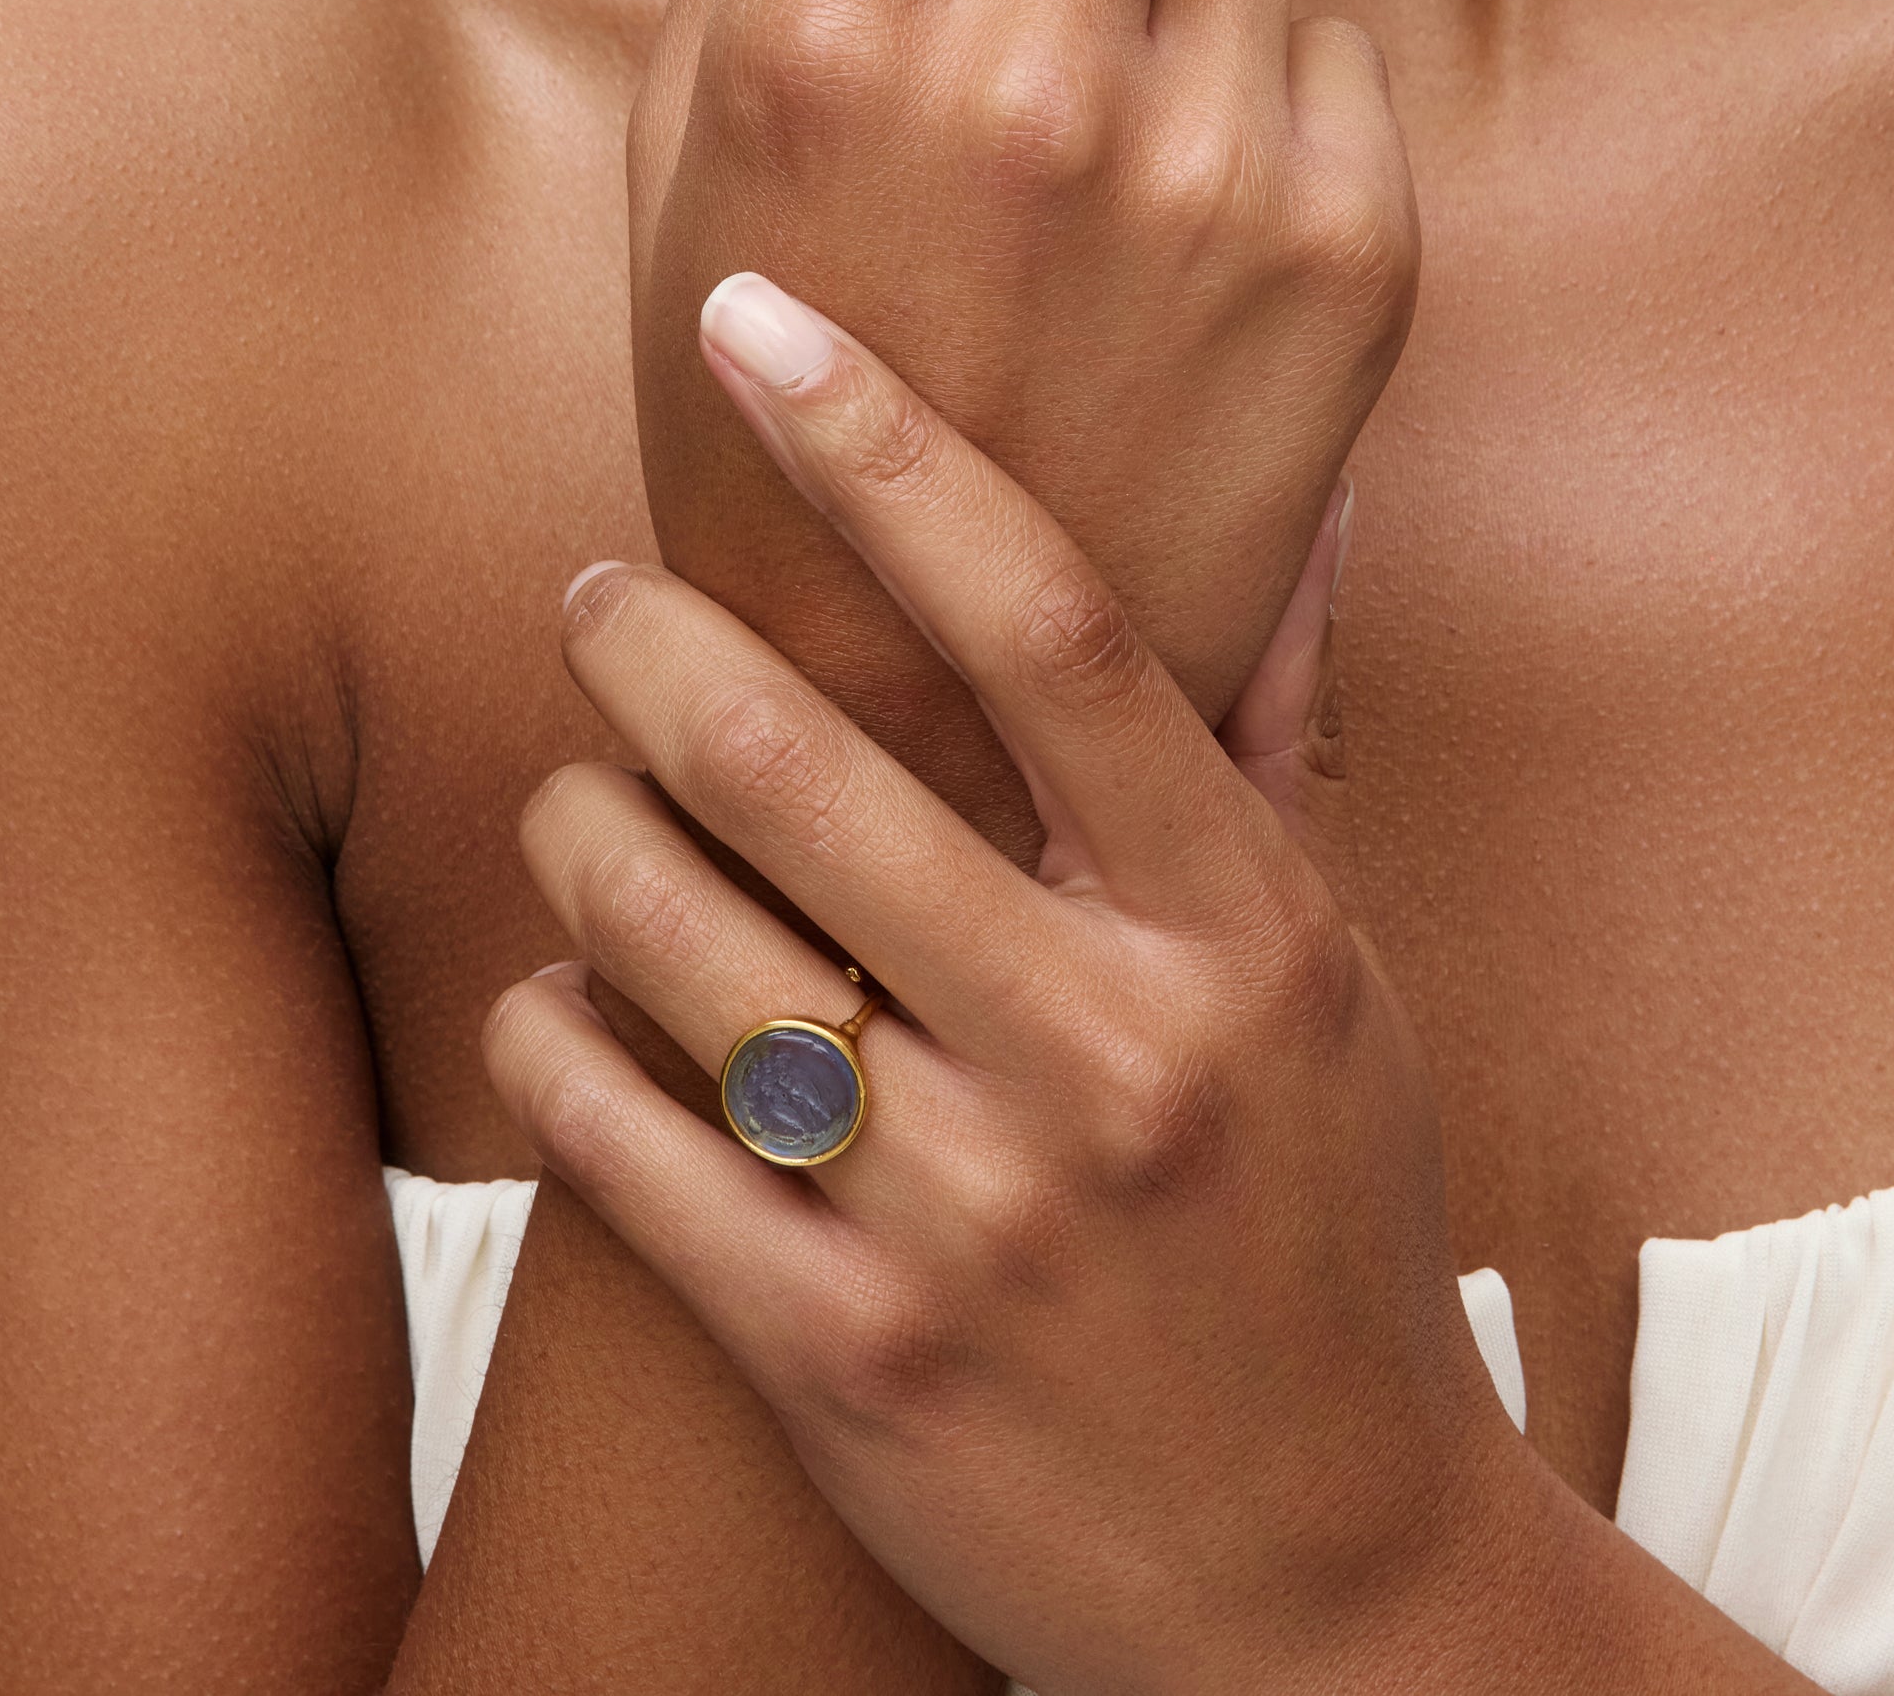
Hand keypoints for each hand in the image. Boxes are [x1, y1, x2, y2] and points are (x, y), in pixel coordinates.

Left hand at [485, 280, 1529, 1695]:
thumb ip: (1278, 733)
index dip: (888, 447)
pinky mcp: (845, 1364)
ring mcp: (975, 1220)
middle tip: (596, 597)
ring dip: (576, 824)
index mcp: (1241, 933)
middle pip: (804, 761)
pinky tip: (552, 989)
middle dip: (648, 640)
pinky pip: (622, 1143)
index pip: (1052, 620)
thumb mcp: (1342, 982)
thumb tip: (1299, 492)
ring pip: (675, 940)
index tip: (758, 325)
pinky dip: (551, 1034)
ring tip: (568, 786)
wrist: (1325, 1595)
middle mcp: (1112, 1057)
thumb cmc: (1321, 1230)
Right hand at [629, 0, 1414, 862]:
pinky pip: (1321, 24)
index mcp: (825, 39)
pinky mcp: (1348, 243)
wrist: (937, 700)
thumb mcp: (686, 145)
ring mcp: (1210, 164)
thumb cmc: (767, 408)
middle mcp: (1032, 80)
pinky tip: (1168, 210)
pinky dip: (1251, 72)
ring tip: (1083, 108)